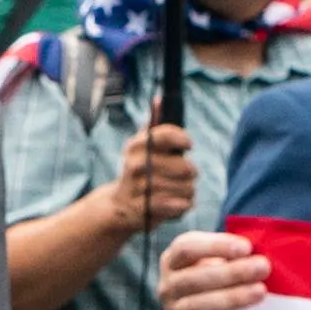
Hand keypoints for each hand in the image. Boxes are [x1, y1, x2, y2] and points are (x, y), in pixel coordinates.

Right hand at [117, 118, 197, 234]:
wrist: (119, 206)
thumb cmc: (138, 171)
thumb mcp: (141, 146)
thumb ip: (153, 124)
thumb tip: (159, 100)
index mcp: (135, 146)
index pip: (165, 134)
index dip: (182, 138)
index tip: (189, 144)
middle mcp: (135, 165)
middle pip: (184, 166)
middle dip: (190, 172)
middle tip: (186, 174)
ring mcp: (140, 188)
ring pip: (186, 187)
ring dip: (188, 190)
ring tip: (179, 190)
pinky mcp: (147, 209)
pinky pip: (181, 205)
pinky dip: (183, 205)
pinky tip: (176, 203)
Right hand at [157, 227, 274, 309]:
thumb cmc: (212, 283)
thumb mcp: (213, 264)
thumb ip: (231, 256)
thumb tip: (262, 251)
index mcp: (173, 260)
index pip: (187, 247)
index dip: (216, 245)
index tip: (247, 247)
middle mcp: (169, 285)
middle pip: (195, 277)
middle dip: (232, 272)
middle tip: (263, 267)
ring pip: (199, 305)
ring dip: (233, 297)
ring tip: (261, 291)